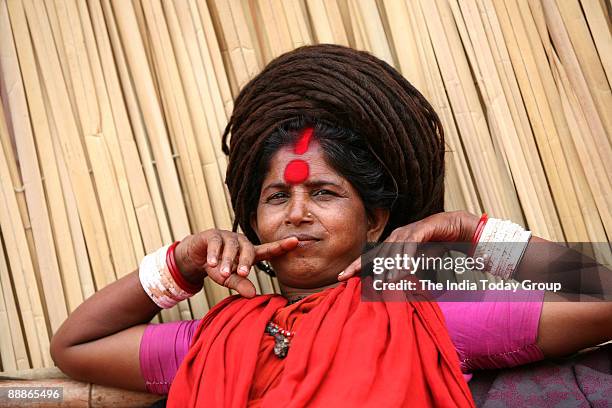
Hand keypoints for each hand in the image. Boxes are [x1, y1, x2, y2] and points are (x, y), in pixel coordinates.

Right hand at [175, 229, 298, 296]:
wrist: (196, 256)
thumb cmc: (218, 266)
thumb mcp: (229, 278)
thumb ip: (240, 284)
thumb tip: (252, 295)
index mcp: (250, 252)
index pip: (268, 250)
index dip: (281, 246)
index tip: (296, 241)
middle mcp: (241, 242)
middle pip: (248, 249)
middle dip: (245, 261)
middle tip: (243, 274)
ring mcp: (227, 237)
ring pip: (231, 247)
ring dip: (227, 261)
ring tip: (224, 274)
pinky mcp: (213, 235)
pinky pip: (216, 243)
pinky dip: (214, 254)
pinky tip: (212, 263)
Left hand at [338, 210, 479, 280]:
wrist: (458, 228)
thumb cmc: (437, 246)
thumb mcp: (418, 263)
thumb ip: (406, 273)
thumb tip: (396, 289)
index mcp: (393, 244)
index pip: (371, 257)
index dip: (357, 266)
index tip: (341, 277)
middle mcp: (396, 236)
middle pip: (376, 253)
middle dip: (362, 266)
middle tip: (349, 279)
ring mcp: (407, 232)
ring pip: (393, 251)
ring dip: (388, 267)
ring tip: (384, 283)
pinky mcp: (421, 229)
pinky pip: (410, 245)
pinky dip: (406, 257)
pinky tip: (403, 269)